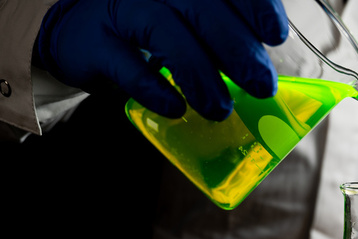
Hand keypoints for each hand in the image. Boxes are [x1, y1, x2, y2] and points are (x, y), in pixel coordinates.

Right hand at [35, 0, 288, 120]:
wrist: (81, 30)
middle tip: (262, 86)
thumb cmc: (152, 28)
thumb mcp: (190, 21)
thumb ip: (224, 33)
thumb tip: (266, 72)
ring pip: (165, 33)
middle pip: (202, 7)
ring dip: (200, 76)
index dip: (256, 6)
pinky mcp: (94, 42)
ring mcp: (121, 8)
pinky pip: (126, 65)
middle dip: (238, 49)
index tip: (275, 36)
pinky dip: (154, 89)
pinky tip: (176, 109)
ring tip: (220, 110)